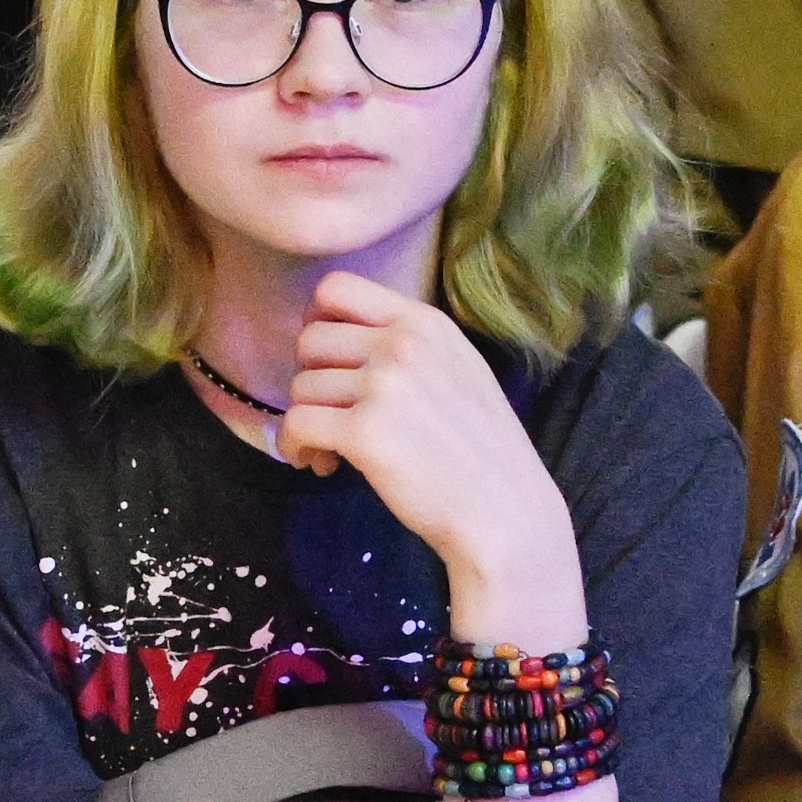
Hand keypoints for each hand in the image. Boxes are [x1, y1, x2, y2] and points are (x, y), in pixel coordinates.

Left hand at [282, 275, 583, 642]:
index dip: (314, 323)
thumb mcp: (457, 370)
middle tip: (329, 418)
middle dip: (311, 381)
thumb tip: (340, 341)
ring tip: (332, 453)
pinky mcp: (365, 431)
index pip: (335, 288)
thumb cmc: (481, 452)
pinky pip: (296, 424)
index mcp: (426, 322)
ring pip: (300, 386)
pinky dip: (295, 447)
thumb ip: (407, 345)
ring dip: (305, 421)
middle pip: (310, 340)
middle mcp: (403, 344)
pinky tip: (321, 464)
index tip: (323, 362)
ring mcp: (385, 385)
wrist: (506, 513)